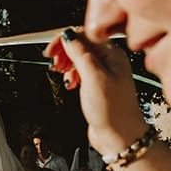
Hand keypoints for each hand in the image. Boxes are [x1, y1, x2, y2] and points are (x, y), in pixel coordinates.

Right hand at [45, 30, 147, 156]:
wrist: (120, 136)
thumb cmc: (112, 111)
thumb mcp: (93, 78)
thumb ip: (80, 54)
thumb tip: (68, 35)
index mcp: (112, 53)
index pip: (85, 34)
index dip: (65, 39)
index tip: (51, 50)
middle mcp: (110, 60)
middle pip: (81, 44)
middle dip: (64, 51)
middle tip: (53, 62)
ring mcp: (104, 73)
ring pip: (80, 58)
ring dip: (67, 63)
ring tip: (60, 72)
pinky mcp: (99, 85)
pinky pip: (81, 71)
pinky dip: (72, 74)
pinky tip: (70, 82)